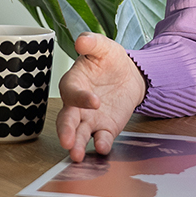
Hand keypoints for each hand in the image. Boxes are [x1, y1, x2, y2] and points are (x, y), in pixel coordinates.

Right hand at [55, 33, 147, 162]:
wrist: (129, 74)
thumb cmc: (109, 60)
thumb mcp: (103, 47)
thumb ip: (92, 43)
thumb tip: (82, 40)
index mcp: (73, 83)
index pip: (71, 92)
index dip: (80, 98)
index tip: (94, 102)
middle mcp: (77, 105)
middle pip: (67, 120)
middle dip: (66, 132)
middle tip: (67, 143)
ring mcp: (90, 119)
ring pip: (80, 134)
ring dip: (78, 145)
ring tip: (77, 156)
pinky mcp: (106, 128)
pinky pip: (101, 138)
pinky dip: (101, 144)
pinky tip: (103, 148)